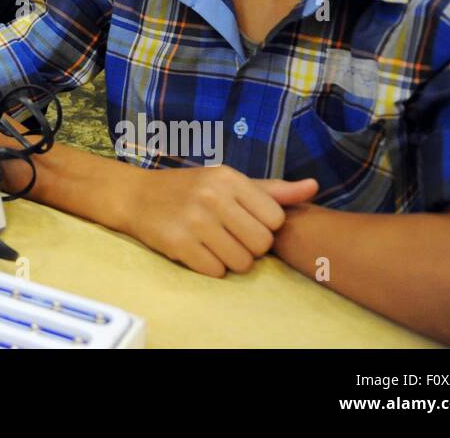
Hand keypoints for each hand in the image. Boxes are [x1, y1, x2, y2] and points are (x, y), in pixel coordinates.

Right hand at [123, 164, 318, 276]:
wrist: (135, 196)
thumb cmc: (189, 189)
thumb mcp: (227, 181)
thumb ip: (272, 190)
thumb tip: (314, 187)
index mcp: (228, 178)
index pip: (275, 219)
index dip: (263, 226)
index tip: (243, 221)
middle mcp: (212, 196)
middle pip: (261, 244)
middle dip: (249, 247)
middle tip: (228, 235)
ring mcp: (194, 220)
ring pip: (241, 262)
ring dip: (230, 259)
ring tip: (213, 243)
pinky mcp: (178, 243)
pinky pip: (216, 271)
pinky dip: (209, 267)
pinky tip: (197, 250)